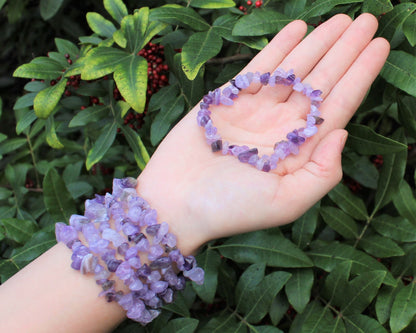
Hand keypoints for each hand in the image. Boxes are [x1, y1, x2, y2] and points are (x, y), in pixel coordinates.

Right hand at [137, 13, 389, 253]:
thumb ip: (322, 173)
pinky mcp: (228, 99)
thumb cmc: (229, 208)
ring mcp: (255, 111)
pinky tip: (297, 29)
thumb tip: (342, 134)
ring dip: (317, 44)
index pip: (336, 107)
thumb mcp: (286, 202)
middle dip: (344, 52)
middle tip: (366, 22)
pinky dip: (277, 48)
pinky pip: (258, 68)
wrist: (175, 202)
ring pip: (293, 70)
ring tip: (341, 20)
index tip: (379, 47)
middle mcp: (280, 127)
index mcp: (298, 150)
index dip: (360, 76)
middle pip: (320, 82)